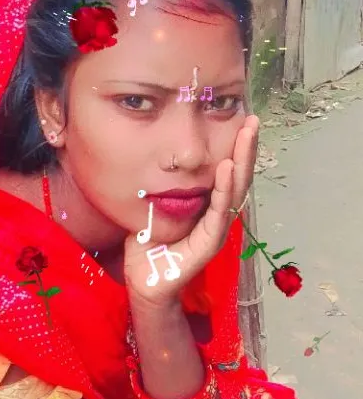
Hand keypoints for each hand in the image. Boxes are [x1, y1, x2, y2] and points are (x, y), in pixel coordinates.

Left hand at [124, 115, 258, 306]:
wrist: (144, 280)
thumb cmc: (149, 244)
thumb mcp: (156, 203)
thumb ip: (163, 183)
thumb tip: (159, 154)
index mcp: (208, 205)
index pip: (228, 172)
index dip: (236, 147)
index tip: (241, 118)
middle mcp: (217, 215)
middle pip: (238, 177)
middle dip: (246, 148)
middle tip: (253, 120)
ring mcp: (216, 230)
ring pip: (235, 191)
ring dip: (242, 161)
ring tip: (247, 134)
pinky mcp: (209, 244)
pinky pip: (219, 213)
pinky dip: (224, 189)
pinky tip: (226, 167)